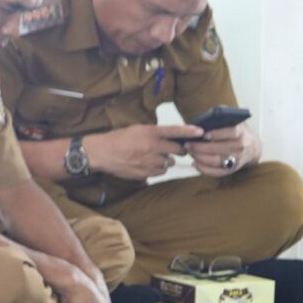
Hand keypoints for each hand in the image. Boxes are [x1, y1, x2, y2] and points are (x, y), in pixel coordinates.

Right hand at [88, 124, 204, 181]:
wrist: (101, 153)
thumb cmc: (118, 139)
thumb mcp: (136, 129)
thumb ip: (153, 133)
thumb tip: (170, 137)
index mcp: (150, 132)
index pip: (175, 131)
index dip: (190, 131)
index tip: (201, 132)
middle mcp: (152, 146)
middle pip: (178, 150)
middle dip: (179, 149)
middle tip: (175, 149)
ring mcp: (149, 161)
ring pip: (169, 163)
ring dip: (166, 160)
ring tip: (154, 157)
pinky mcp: (146, 173)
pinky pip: (160, 172)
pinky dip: (157, 169)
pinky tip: (147, 164)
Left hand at [187, 121, 258, 176]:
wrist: (252, 146)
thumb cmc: (235, 130)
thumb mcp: (232, 119)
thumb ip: (222, 114)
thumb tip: (208, 116)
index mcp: (242, 132)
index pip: (232, 132)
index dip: (218, 134)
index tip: (204, 134)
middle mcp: (242, 147)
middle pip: (221, 149)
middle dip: (202, 147)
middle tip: (188, 144)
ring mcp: (238, 159)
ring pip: (218, 161)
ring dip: (201, 158)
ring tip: (190, 152)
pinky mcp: (233, 169)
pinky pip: (218, 172)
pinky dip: (205, 170)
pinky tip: (195, 163)